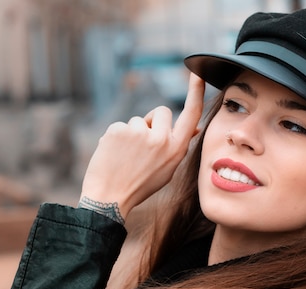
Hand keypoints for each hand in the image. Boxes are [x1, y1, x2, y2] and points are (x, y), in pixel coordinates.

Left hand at [80, 73, 204, 220]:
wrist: (109, 198)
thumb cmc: (139, 185)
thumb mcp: (167, 169)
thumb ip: (177, 146)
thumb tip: (193, 129)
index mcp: (176, 150)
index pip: (191, 115)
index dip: (195, 92)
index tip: (196, 72)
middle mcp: (161, 139)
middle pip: (161, 111)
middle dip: (152, 122)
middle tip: (141, 147)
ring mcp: (139, 133)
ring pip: (137, 121)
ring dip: (131, 134)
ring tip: (125, 158)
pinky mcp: (119, 129)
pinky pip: (120, 126)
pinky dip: (115, 139)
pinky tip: (113, 156)